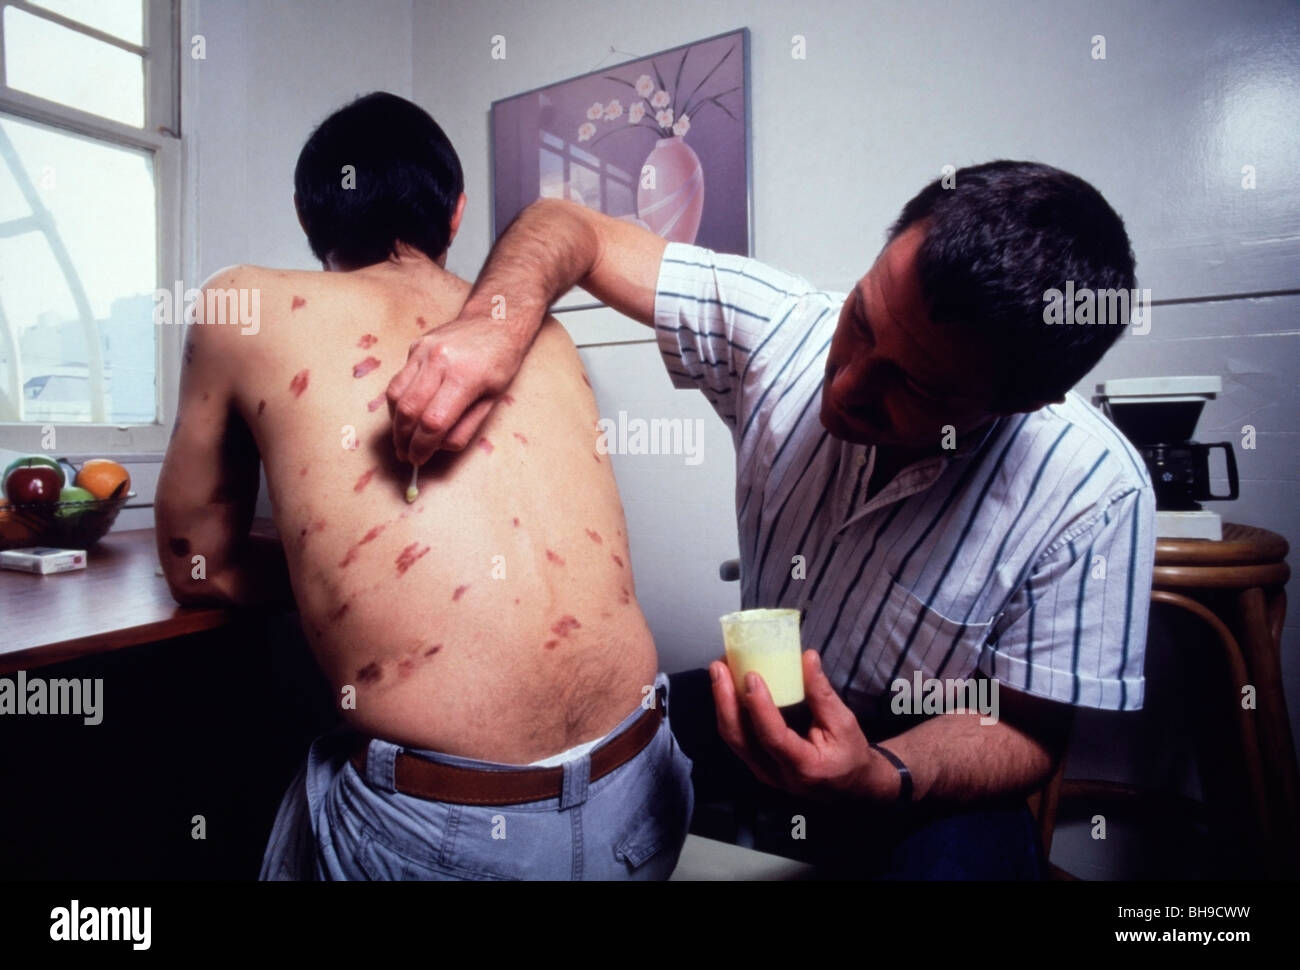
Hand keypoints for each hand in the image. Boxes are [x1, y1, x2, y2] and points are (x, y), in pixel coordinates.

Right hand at [387, 312, 523, 464]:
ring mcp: (423, 351)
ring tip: (402, 439)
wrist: (495, 320)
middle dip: (403, 439)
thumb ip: (466, 427)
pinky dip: (398, 402)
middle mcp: (439, 361)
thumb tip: (439, 447)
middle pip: (408, 410)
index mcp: (464, 377)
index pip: (433, 422)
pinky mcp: (414, 347)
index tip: (419, 460)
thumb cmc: (500, 361)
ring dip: (395, 423)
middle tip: (406, 455)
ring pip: (395, 394)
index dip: (422, 446)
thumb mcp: (493, 399)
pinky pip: (398, 380)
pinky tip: (406, 414)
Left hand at [711, 650, 896, 801]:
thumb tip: (808, 657)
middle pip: (740, 738)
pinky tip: (726, 686)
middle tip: (719, 667)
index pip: (773, 737)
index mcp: (803, 766)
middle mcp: (775, 774)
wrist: (847, 784)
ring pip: (732, 737)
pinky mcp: (755, 764)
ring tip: (719, 670)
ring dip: (722, 702)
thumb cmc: (848, 752)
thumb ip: (822, 693)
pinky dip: (728, 710)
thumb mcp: (843, 723)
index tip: (751, 676)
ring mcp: (761, 771)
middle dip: (724, 700)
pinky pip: (736, 737)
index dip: (759, 707)